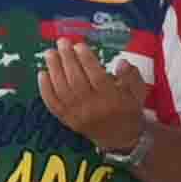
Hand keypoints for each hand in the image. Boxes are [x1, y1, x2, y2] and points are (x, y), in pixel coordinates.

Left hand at [37, 36, 149, 155]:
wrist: (119, 138)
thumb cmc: (128, 110)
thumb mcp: (138, 92)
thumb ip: (132, 76)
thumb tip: (121, 62)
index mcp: (112, 99)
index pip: (97, 77)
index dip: (86, 60)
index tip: (79, 45)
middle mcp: (93, 107)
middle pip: (76, 81)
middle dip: (67, 60)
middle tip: (62, 43)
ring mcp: (77, 115)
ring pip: (62, 90)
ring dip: (54, 70)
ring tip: (50, 53)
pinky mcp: (67, 119)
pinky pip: (53, 104)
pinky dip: (45, 89)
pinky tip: (42, 74)